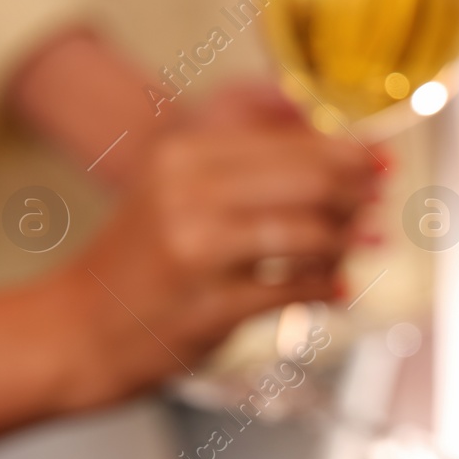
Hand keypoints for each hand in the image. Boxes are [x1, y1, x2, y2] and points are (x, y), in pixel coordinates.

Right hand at [57, 84, 381, 404]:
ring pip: (308, 234)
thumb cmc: (143, 259)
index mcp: (183, 154)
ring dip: (345, 243)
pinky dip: (327, 288)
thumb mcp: (174, 185)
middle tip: (376, 207)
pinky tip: (338, 289)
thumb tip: (320, 130)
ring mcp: (198, 250)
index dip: (347, 153)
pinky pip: (295, 289)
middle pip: (308, 181)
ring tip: (357, 249)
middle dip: (355, 195)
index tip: (377, 161)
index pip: (290, 142)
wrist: (80, 328)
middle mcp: (188, 193)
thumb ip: (241, 156)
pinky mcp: (212, 305)